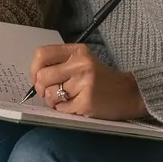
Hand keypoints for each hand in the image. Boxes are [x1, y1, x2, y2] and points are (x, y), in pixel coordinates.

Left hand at [30, 44, 145, 119]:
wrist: (128, 93)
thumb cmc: (100, 79)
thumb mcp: (82, 61)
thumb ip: (60, 63)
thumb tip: (34, 77)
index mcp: (77, 51)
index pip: (42, 54)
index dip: (34, 69)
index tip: (38, 77)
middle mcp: (81, 65)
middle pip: (42, 77)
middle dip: (41, 88)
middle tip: (50, 93)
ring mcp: (84, 84)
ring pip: (50, 94)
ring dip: (52, 101)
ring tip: (65, 99)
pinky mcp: (86, 102)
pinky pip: (61, 109)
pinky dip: (63, 110)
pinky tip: (75, 106)